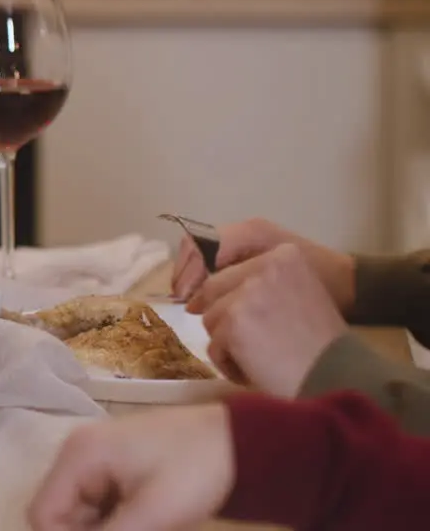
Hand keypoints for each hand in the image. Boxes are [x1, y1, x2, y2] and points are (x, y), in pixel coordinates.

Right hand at [28, 405, 234, 530]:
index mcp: (79, 456)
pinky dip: (115, 521)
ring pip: (80, 513)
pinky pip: (99, 504)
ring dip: (104, 529)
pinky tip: (146, 524)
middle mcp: (78, 453)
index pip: (43, 513)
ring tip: (147, 526)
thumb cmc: (195, 470)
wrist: (240, 440)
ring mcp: (96, 457)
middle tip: (136, 530)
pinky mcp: (114, 466)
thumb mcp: (152, 515)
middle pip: (59, 513)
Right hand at [172, 218, 354, 311]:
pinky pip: (215, 258)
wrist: (349, 283)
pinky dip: (205, 277)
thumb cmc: (319, 284)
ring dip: (192, 275)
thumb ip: (238, 287)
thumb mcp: (279, 284)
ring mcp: (247, 238)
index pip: (201, 244)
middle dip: (185, 273)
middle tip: (181, 301)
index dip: (187, 271)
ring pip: (202, 251)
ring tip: (191, 301)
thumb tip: (200, 302)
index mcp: (250, 232)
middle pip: (196, 244)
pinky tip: (208, 298)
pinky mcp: (250, 250)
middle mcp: (245, 229)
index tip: (185, 298)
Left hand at [200, 244, 347, 395]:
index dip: (230, 297)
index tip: (247, 319)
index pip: (232, 270)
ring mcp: (247, 294)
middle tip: (249, 343)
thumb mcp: (300, 294)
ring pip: (211, 319)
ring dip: (227, 344)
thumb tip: (198, 298)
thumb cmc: (322, 343)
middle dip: (224, 320)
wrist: (337, 376)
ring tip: (257, 359)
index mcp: (285, 254)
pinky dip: (228, 364)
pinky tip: (253, 372)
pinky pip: (213, 346)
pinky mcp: (233, 323)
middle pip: (214, 290)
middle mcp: (265, 266)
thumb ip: (262, 285)